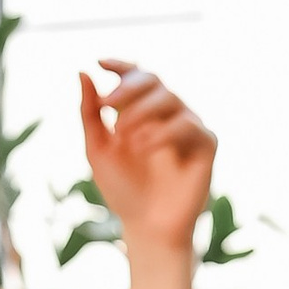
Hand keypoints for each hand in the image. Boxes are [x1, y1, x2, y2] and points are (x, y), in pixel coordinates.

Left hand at [78, 62, 215, 260]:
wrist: (146, 226)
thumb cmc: (123, 190)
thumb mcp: (98, 149)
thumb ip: (90, 113)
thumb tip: (83, 72)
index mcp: (140, 111)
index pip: (135, 76)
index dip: (120, 66)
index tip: (101, 62)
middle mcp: (166, 114)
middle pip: (153, 80)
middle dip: (128, 88)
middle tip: (107, 105)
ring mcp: (187, 127)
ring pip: (170, 98)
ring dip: (142, 112)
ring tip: (123, 136)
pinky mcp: (205, 144)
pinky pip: (188, 125)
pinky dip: (164, 132)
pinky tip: (144, 148)